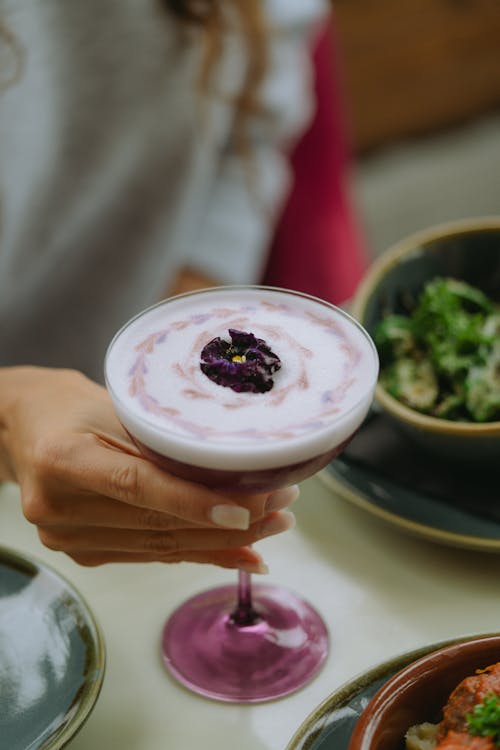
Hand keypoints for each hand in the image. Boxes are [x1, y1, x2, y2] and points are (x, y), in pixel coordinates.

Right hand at [0, 367, 297, 570]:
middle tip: (282, 507)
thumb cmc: (73, 407)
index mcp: (62, 459)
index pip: (138, 485)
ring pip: (162, 546)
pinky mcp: (84, 552)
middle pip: (157, 523)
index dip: (195, 502)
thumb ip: (163, 441)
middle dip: (230, 523)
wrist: (27, 429)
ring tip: (273, 526)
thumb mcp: (115, 406)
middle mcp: (58, 508)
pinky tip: (240, 555)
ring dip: (225, 542)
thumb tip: (235, 470)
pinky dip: (200, 555)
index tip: (249, 509)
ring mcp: (68, 538)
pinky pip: (152, 555)